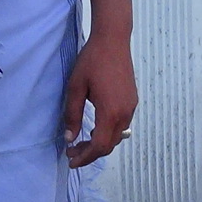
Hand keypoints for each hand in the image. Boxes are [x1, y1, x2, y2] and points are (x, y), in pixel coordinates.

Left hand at [62, 33, 136, 167]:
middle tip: (72, 152)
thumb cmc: (91, 61)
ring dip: (100, 143)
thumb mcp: (75, 87)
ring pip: (117, 136)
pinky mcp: (132, 100)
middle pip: (110, 145)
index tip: (71, 160)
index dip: (85, 157)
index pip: (100, 146)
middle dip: (91, 153)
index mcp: (110, 112)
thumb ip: (72, 114)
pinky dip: (108, 132)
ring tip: (82, 141)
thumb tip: (69, 138)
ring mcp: (131, 107)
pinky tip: (95, 127)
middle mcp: (125, 113)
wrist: (113, 40)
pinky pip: (122, 125)